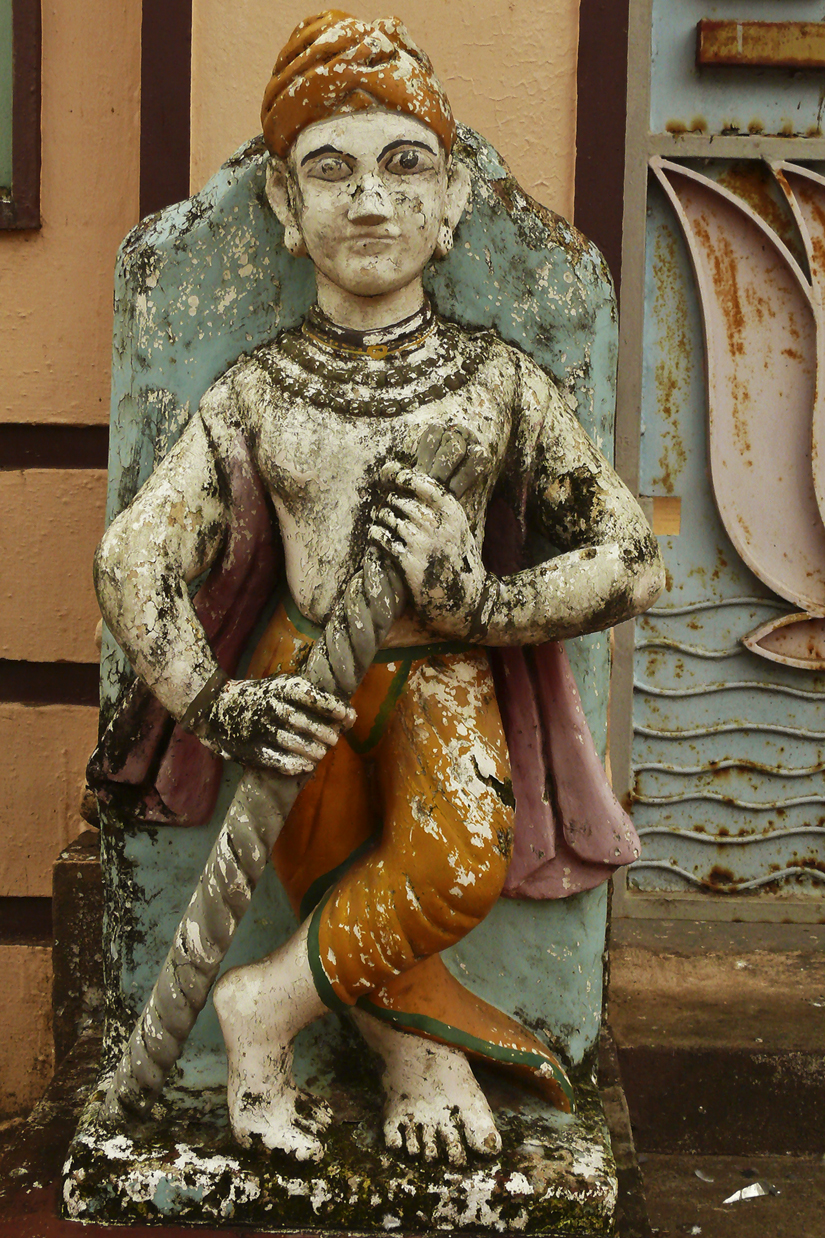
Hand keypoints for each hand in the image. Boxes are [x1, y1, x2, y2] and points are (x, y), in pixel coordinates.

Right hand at [195, 674, 354, 774]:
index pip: (311, 696)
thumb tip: (348, 715)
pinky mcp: (249, 748)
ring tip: (321, 754)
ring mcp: (258, 728)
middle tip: (334, 740)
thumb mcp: (280, 687)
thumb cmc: (260, 697)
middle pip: (303, 721)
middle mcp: (269, 706)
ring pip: (291, 742)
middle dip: (323, 732)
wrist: (215, 705)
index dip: (333, 708)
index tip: (349, 717)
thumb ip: (310, 699)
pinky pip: (274, 760)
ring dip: (311, 750)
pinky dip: (292, 765)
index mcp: (279, 687)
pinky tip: (304, 766)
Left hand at [370, 464, 487, 637]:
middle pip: (400, 499)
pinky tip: (375, 534)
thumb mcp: (459, 529)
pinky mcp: (410, 563)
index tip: (388, 473)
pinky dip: (376, 533)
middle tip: (384, 506)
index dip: (401, 475)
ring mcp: (423, 543)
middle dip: (389, 501)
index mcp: (453, 512)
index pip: (422, 483)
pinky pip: (383, 538)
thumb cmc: (459, 561)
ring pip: (389, 517)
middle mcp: (438, 524)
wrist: (467, 600)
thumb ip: (441, 508)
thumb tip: (413, 483)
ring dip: (380, 516)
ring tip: (379, 519)